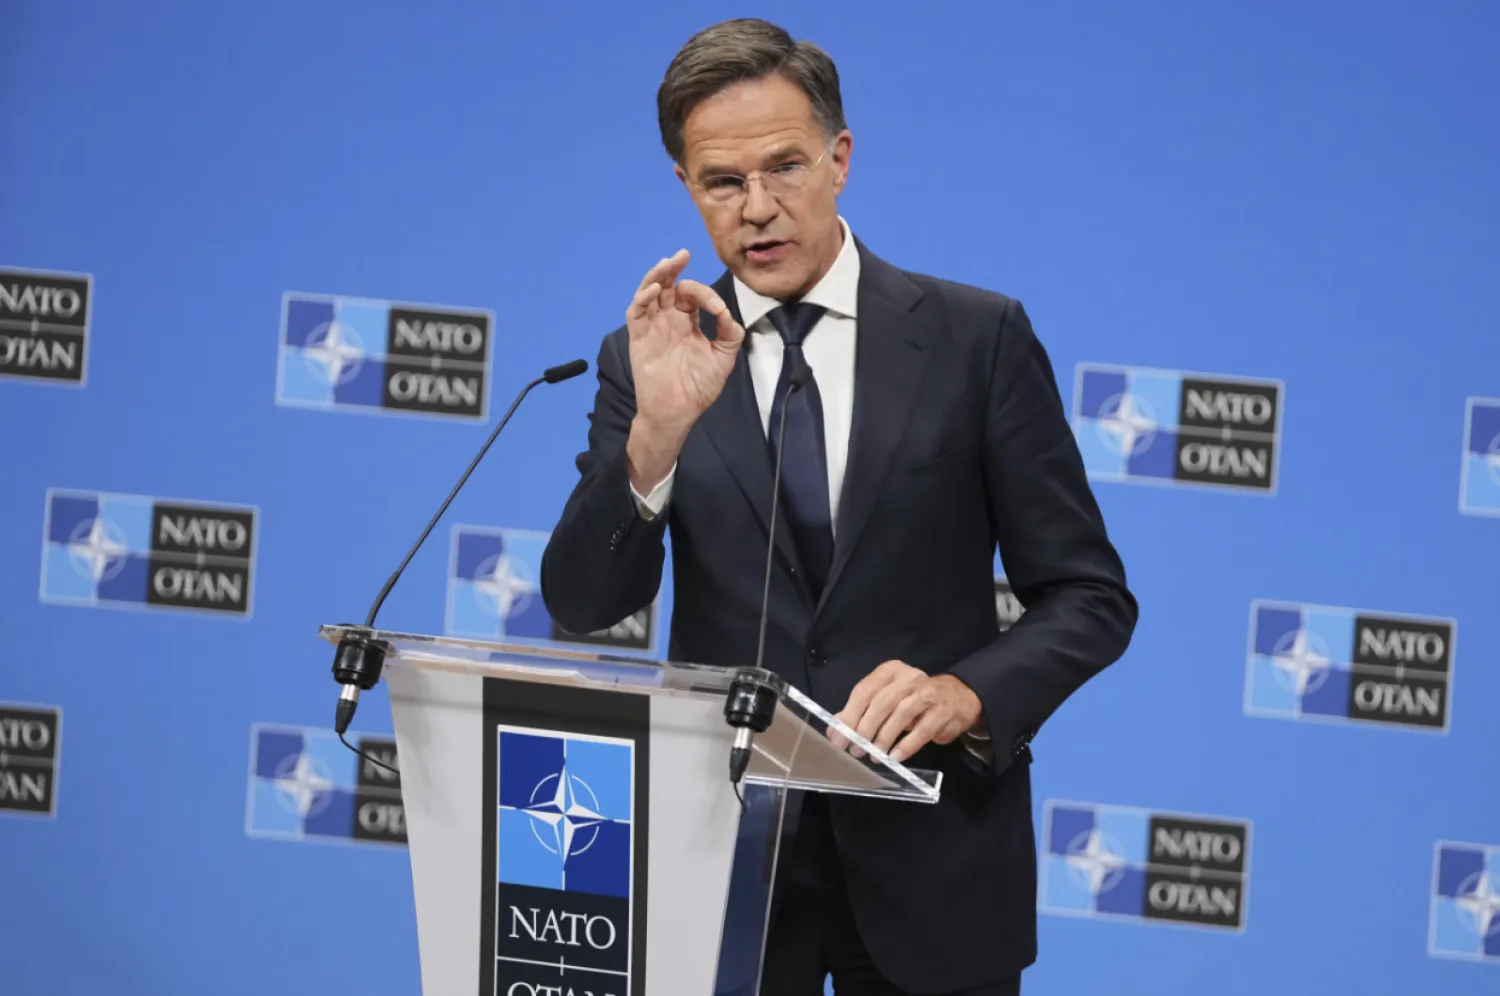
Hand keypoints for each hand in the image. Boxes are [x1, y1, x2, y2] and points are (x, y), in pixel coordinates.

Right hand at [624, 251, 745, 478]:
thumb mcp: (723, 358)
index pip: (691, 296)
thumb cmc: (698, 388)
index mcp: (687, 323)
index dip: (704, 294)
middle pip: (666, 286)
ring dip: (657, 276)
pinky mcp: (639, 339)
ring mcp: (652, 328)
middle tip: (683, 254)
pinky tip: (653, 290)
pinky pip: (636, 313)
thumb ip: (729, 333)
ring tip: (668, 262)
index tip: (718, 309)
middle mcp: (668, 321)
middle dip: (674, 269)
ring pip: (649, 293)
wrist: (678, 413)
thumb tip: (726, 311)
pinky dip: (642, 299)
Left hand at [831, 661, 983, 763]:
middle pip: (881, 702)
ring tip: (874, 756)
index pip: (865, 690)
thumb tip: (835, 731)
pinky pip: (922, 730)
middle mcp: (909, 677)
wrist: (958, 698)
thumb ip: (862, 712)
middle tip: (855, 750)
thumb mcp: (888, 699)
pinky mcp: (942, 711)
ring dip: (884, 738)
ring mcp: (928, 693)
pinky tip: (895, 757)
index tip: (839, 738)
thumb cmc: (915, 700)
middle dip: (865, 728)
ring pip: (901, 714)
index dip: (850, 715)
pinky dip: (906, 746)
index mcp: (890, 671)